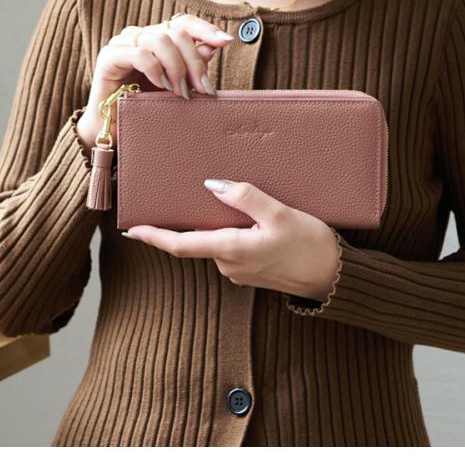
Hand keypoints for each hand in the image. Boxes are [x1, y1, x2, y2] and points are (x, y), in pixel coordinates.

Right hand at [77, 14, 234, 150]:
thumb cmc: (145, 108)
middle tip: (204, 90)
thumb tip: (211, 48)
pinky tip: (162, 87)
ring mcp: (122, 44)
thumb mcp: (175, 88)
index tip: (226, 42)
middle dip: (195, 62)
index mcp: (156, 39)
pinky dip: (156, 70)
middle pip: (176, 33)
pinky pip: (139, 54)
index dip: (205, 28)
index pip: (183, 22)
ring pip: (160, 40)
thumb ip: (191, 68)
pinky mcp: (108, 57)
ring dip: (177, 68)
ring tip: (181, 93)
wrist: (115, 129)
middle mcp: (139, 36)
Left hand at [121, 179, 340, 301]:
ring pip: (213, 243)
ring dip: (208, 226)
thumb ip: (245, 198)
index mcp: (232, 250)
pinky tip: (237, 218)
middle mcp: (229, 264)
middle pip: (195, 241)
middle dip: (181, 224)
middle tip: (171, 200)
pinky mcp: (249, 271)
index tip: (133, 229)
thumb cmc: (309, 246)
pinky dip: (224, 233)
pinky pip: (227, 248)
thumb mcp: (279, 215)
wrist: (331, 278)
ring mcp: (239, 270)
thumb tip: (213, 186)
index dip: (155, 237)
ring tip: (212, 201)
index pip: (182, 245)